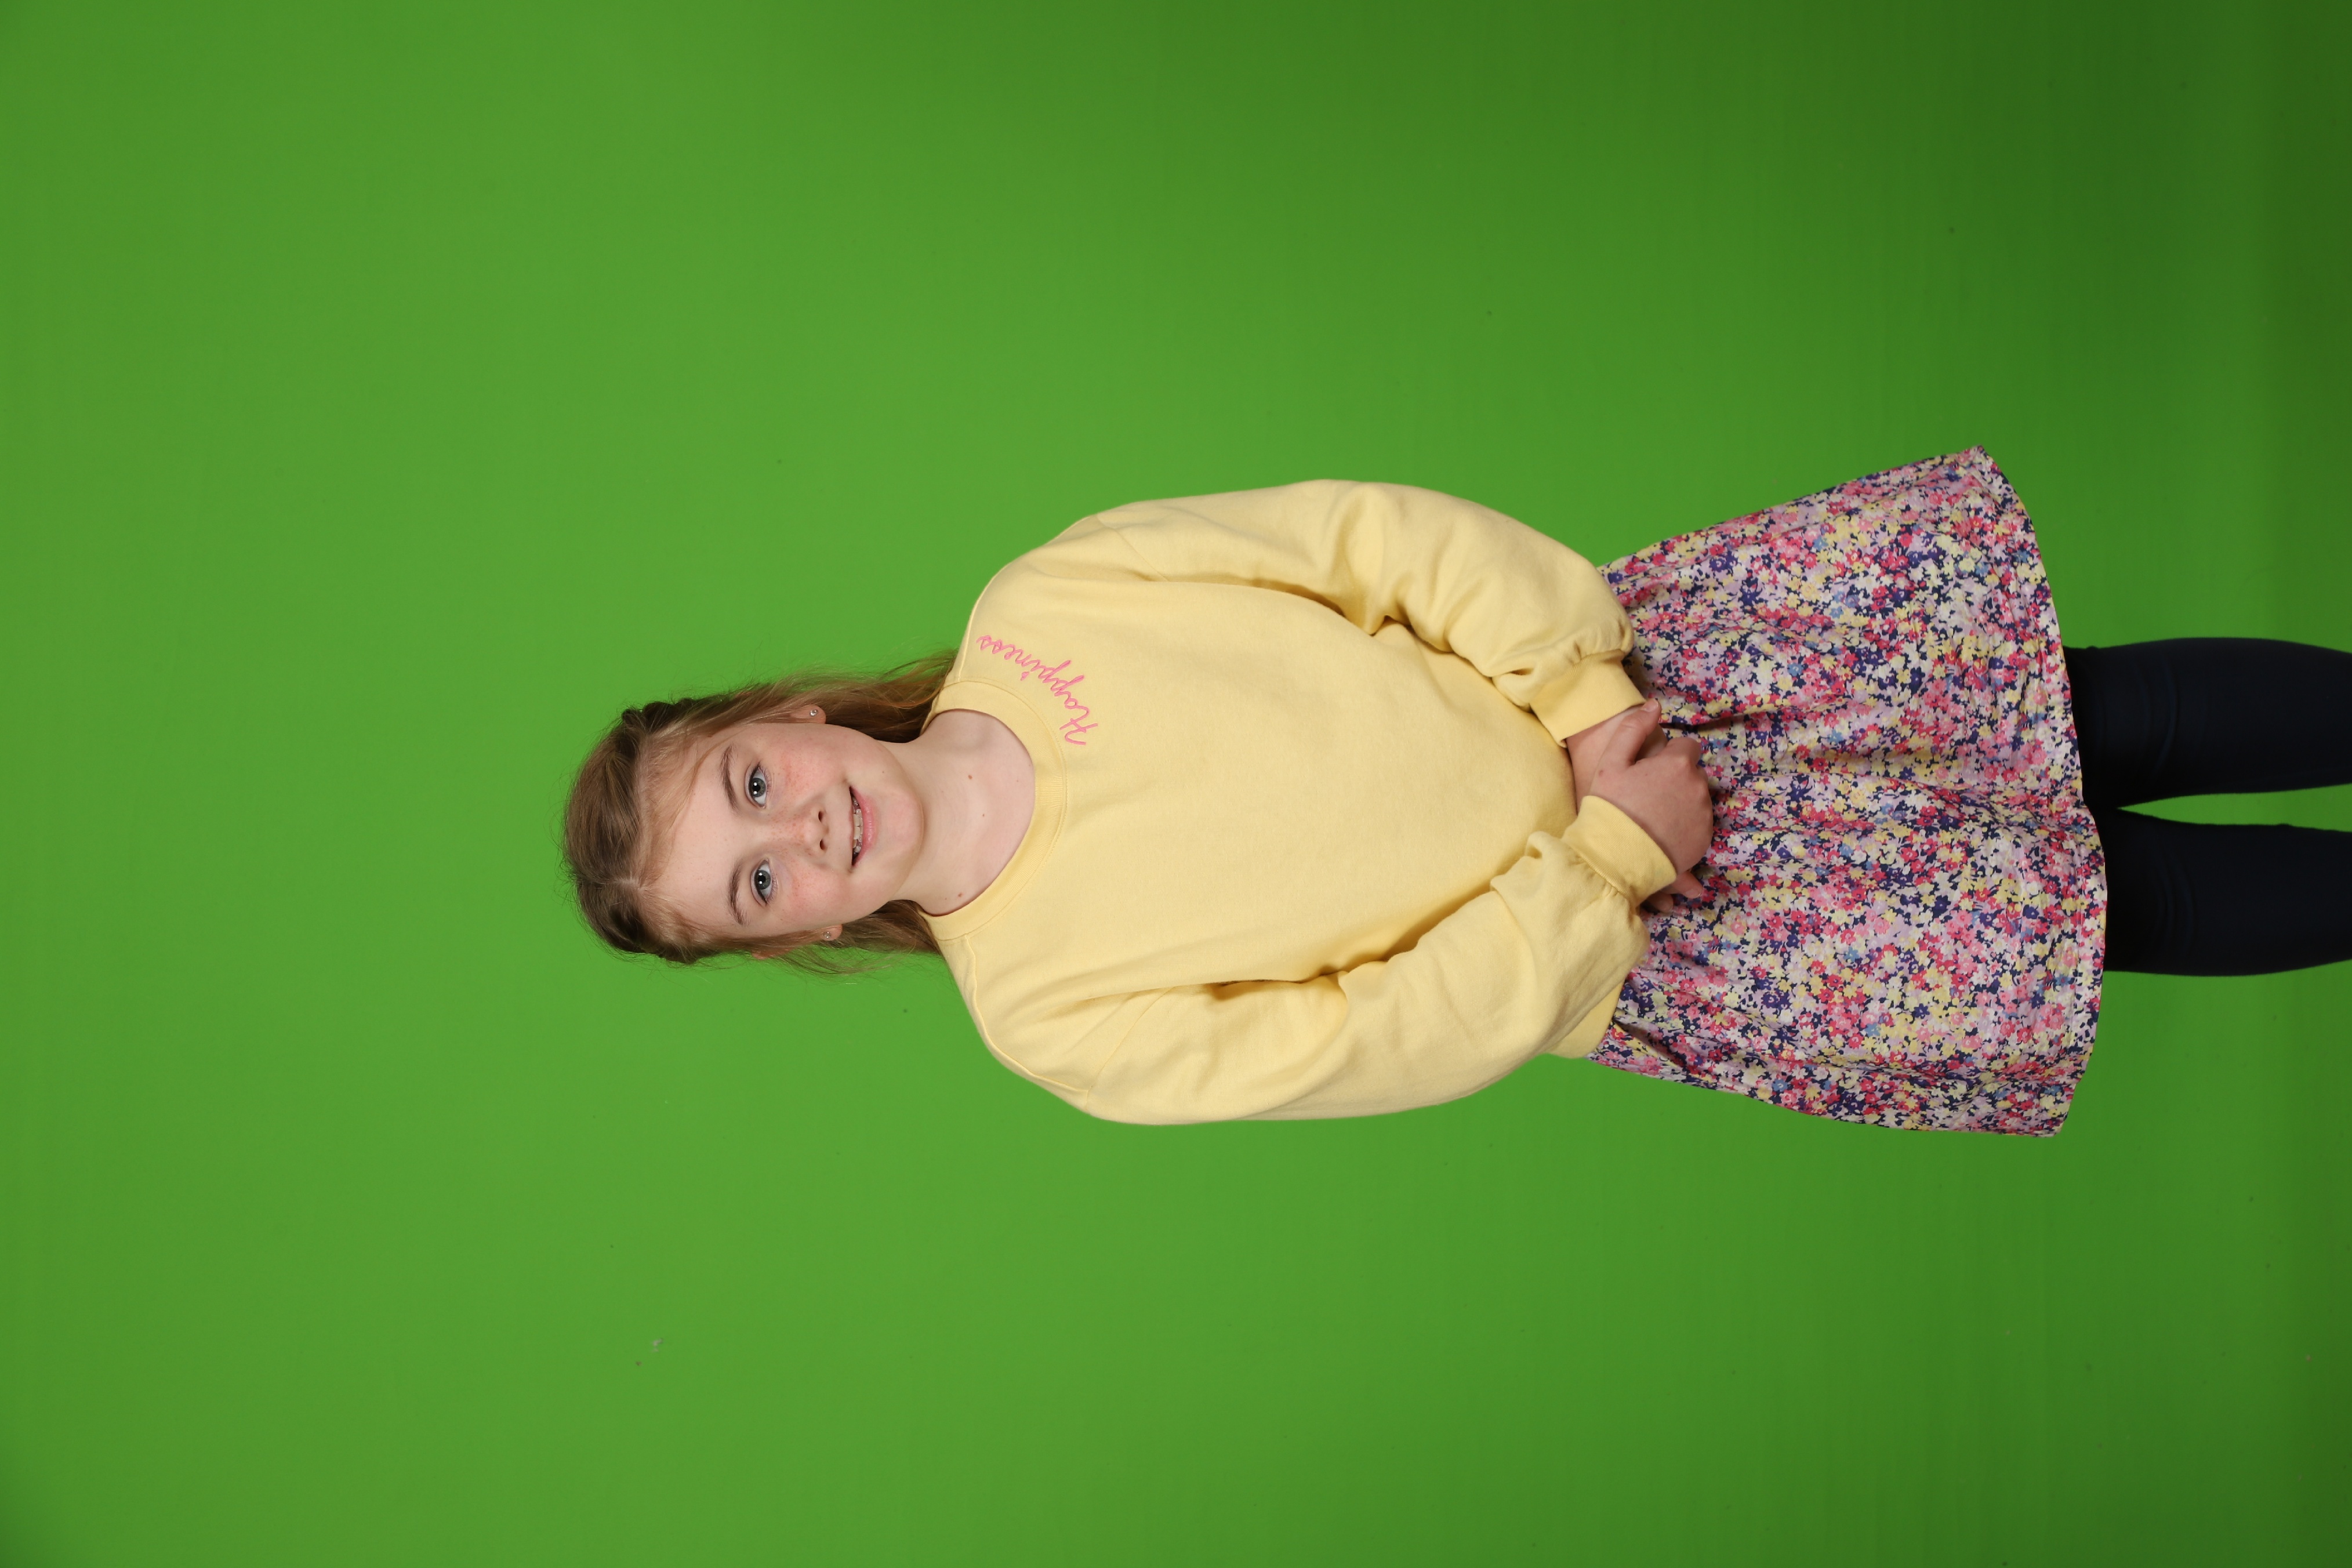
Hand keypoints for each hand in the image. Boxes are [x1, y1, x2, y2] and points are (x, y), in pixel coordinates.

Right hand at [1566, 699, 1711, 910]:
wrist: (1615, 858)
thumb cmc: (1610, 808)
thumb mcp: (1610, 763)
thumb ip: (1633, 728)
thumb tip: (1654, 704)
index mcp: (1678, 764)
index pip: (1687, 746)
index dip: (1668, 757)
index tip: (1651, 771)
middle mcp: (1698, 787)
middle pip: (1693, 774)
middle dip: (1677, 779)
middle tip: (1649, 796)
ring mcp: (1704, 815)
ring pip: (1698, 799)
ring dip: (1683, 802)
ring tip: (1655, 818)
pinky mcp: (1704, 840)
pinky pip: (1699, 825)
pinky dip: (1686, 826)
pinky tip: (1663, 834)